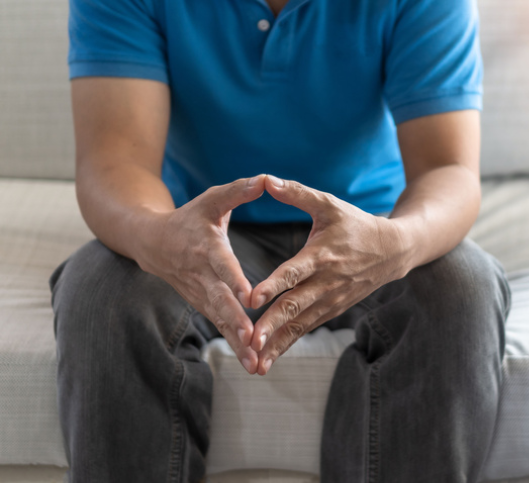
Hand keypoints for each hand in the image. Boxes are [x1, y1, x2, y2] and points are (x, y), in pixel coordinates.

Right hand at [136, 175, 265, 374]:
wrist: (152, 243)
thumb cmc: (191, 218)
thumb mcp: (212, 200)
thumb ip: (238, 191)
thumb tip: (265, 179)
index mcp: (206, 247)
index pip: (222, 264)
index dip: (234, 279)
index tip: (248, 295)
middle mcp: (202, 275)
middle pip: (219, 301)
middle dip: (235, 320)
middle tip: (251, 338)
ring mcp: (201, 294)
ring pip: (220, 320)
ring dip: (236, 342)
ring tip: (255, 362)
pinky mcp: (204, 306)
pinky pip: (221, 327)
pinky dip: (235, 347)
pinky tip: (253, 365)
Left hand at [249, 176, 410, 374]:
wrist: (393, 251)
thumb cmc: (355, 224)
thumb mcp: (329, 204)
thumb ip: (297, 193)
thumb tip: (265, 180)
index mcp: (322, 254)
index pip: (294, 272)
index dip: (273, 285)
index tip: (252, 299)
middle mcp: (326, 281)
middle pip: (295, 305)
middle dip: (272, 325)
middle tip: (250, 340)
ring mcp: (331, 299)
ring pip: (300, 324)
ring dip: (278, 343)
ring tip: (256, 362)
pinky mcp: (333, 310)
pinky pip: (307, 329)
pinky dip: (287, 345)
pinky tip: (268, 360)